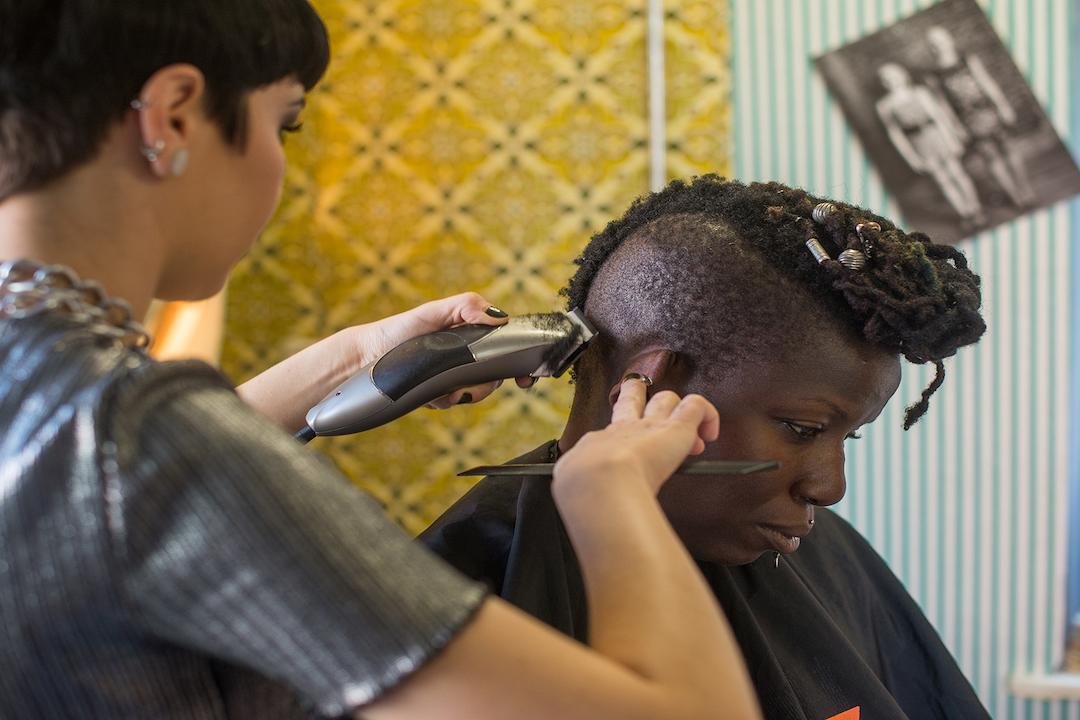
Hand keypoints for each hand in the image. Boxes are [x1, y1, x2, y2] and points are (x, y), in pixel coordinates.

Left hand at [349, 292, 534, 408]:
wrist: (366, 358)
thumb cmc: (398, 330)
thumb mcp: (433, 311)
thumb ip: (466, 306)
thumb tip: (500, 317)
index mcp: (470, 333)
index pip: (505, 347)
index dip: (521, 362)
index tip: (526, 376)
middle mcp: (466, 356)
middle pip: (496, 375)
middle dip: (488, 382)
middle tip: (471, 382)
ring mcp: (453, 377)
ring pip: (478, 391)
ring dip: (465, 392)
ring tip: (446, 386)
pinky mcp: (439, 394)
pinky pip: (453, 402)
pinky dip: (444, 399)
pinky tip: (430, 392)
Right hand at [554, 377, 719, 495]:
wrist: (598, 483)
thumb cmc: (587, 493)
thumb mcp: (576, 491)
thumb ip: (586, 495)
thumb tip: (583, 518)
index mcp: (600, 445)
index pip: (611, 436)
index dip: (623, 446)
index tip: (632, 467)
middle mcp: (625, 430)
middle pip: (630, 398)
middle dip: (637, 395)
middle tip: (645, 404)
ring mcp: (651, 426)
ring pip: (666, 398)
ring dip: (677, 408)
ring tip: (690, 432)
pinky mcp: (677, 428)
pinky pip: (697, 405)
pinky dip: (708, 415)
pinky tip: (709, 433)